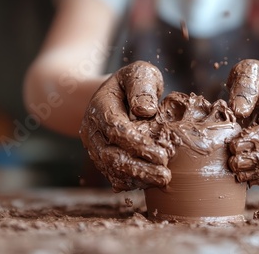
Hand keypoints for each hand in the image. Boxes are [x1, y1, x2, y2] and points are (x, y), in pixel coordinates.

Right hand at [79, 61, 171, 191]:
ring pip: (110, 169)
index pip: (115, 129)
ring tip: (161, 181)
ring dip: (136, 178)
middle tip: (165, 175)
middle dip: (138, 169)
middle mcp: (93, 130)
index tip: (162, 155)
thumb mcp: (139, 74)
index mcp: (100, 107)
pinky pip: (112, 175)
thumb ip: (142, 88)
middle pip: (110, 155)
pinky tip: (149, 183)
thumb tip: (146, 111)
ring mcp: (94, 146)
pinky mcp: (101, 158)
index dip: (138, 145)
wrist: (113, 94)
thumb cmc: (133, 83)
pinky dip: (130, 182)